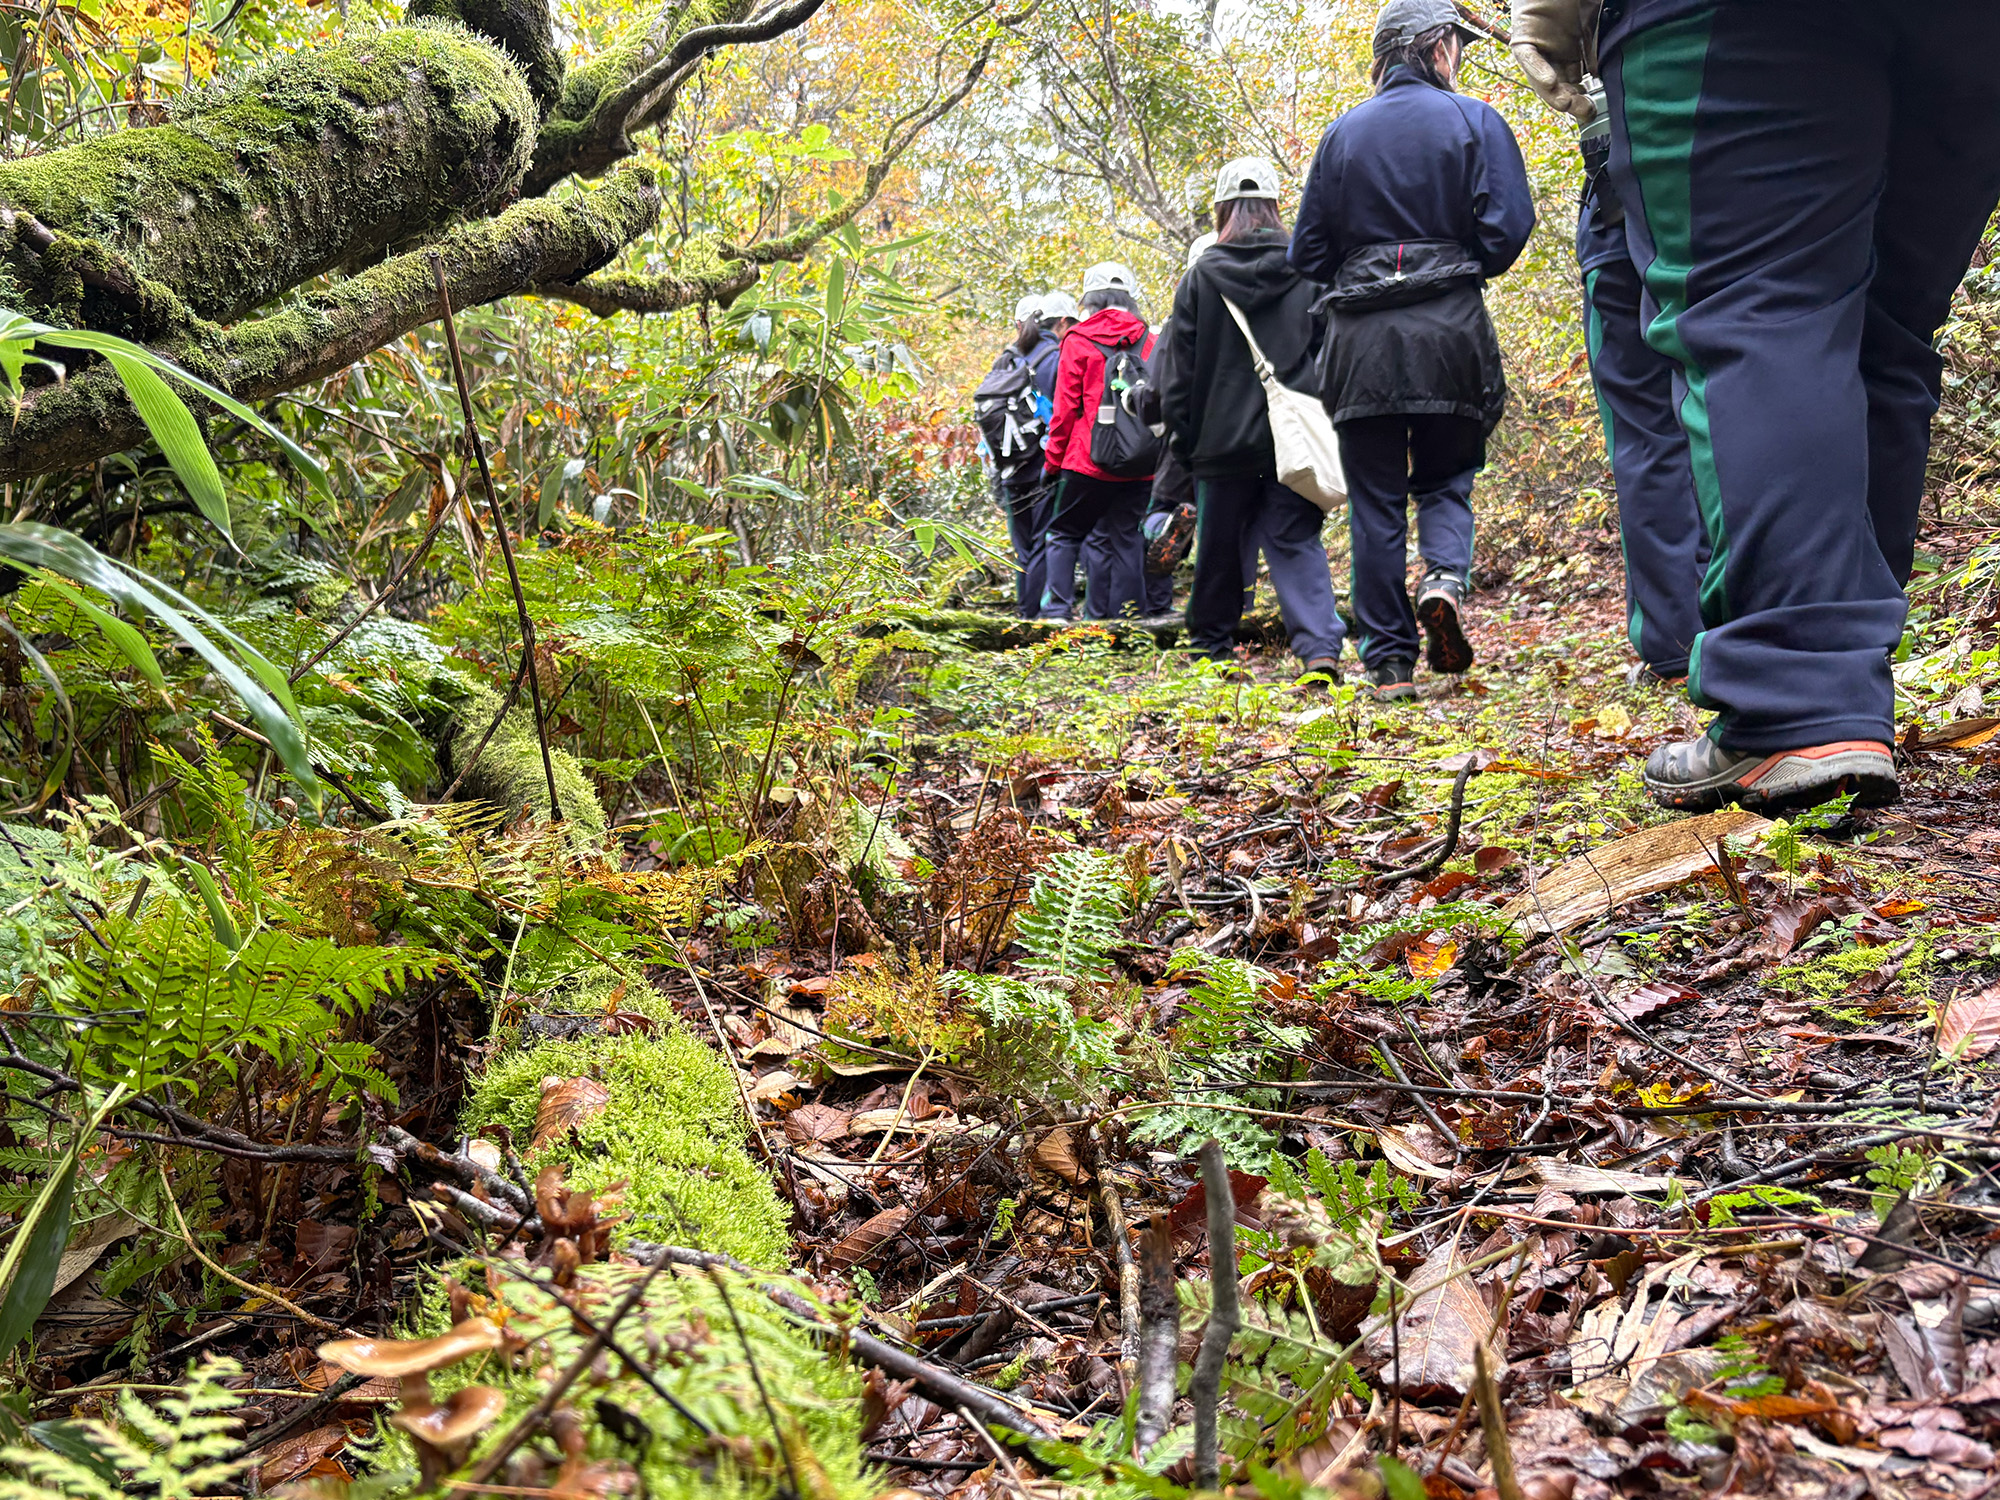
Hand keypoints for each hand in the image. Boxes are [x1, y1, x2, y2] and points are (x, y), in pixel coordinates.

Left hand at [1509, 0, 1597, 119]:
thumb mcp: (1591, 23)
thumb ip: (1595, 48)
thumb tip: (1600, 74)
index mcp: (1568, 52)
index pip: (1572, 82)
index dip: (1581, 97)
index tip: (1593, 109)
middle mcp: (1551, 53)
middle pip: (1557, 85)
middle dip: (1570, 101)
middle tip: (1585, 112)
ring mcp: (1536, 46)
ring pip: (1540, 78)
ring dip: (1554, 93)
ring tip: (1567, 104)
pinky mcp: (1522, 36)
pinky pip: (1528, 58)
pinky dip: (1538, 70)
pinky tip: (1550, 82)